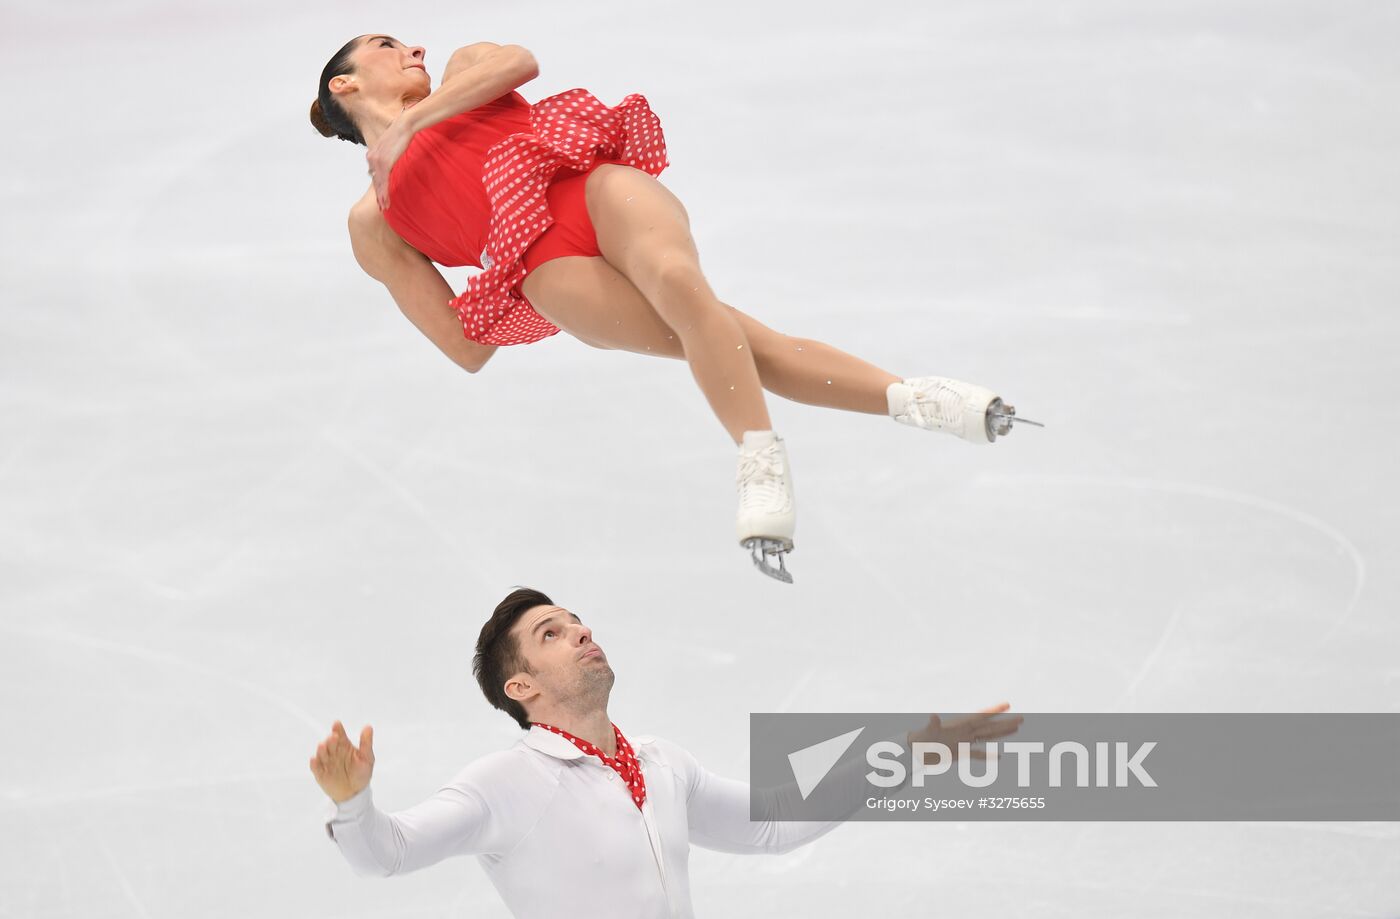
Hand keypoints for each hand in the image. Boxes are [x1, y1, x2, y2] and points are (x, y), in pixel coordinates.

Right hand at [309, 721, 374, 802]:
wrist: (355, 793)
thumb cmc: (361, 773)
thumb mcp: (367, 758)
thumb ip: (366, 743)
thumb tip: (368, 727)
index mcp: (344, 746)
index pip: (339, 735)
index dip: (338, 729)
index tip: (337, 724)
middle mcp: (333, 752)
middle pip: (330, 743)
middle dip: (330, 740)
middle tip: (333, 737)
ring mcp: (326, 762)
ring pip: (321, 754)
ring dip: (321, 750)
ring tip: (323, 746)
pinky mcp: (320, 774)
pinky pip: (316, 768)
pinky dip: (314, 764)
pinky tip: (314, 760)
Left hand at [366, 111, 416, 210]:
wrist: (403, 126)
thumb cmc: (401, 134)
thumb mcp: (391, 146)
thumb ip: (387, 155)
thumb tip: (389, 163)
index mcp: (372, 154)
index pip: (375, 175)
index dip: (378, 187)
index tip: (380, 196)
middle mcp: (371, 158)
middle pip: (375, 181)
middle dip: (378, 195)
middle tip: (381, 207)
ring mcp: (377, 161)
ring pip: (378, 184)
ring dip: (381, 197)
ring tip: (384, 208)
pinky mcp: (384, 164)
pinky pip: (383, 182)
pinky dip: (384, 193)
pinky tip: (386, 201)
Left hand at [908, 702, 1022, 763]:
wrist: (914, 752)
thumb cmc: (920, 739)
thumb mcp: (927, 731)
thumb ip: (932, 724)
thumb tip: (933, 716)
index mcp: (959, 724)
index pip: (981, 716)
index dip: (995, 710)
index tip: (1008, 704)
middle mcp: (964, 731)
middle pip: (989, 726)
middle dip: (1005, 722)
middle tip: (1022, 718)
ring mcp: (963, 741)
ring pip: (987, 737)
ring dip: (1001, 734)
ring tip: (1016, 729)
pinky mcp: (960, 752)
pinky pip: (977, 754)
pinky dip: (988, 755)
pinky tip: (999, 756)